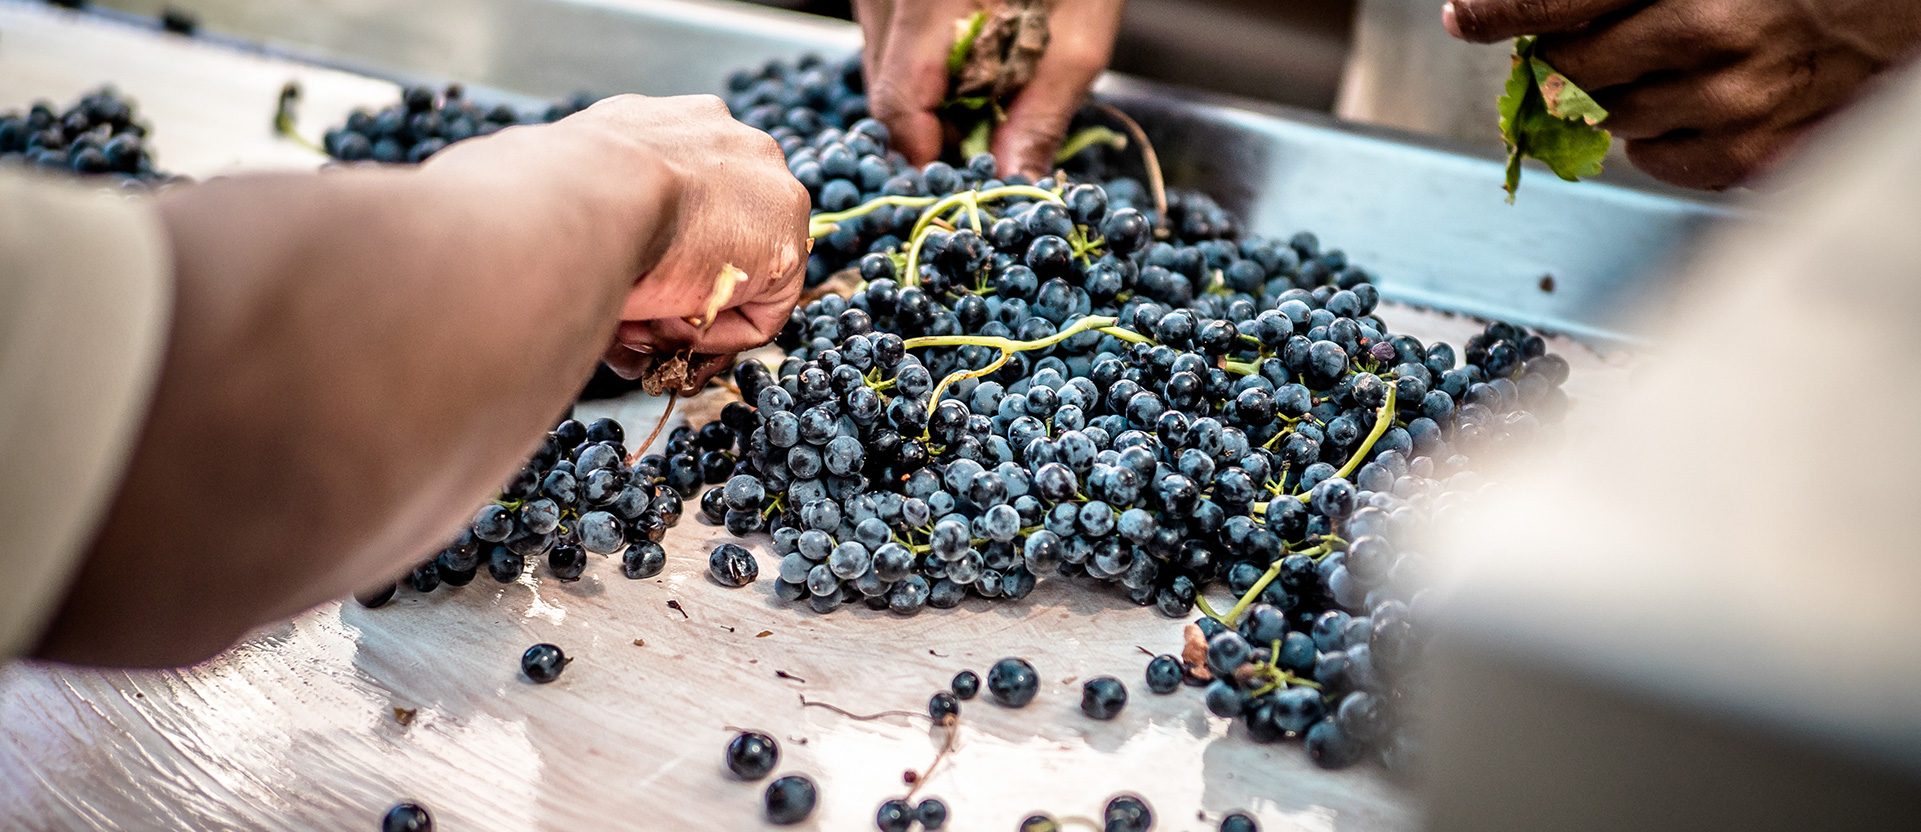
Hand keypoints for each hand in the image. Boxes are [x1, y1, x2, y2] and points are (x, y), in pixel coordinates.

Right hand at [437, 94, 807, 380]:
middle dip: (672, 288)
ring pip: (738, 271)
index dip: (648, 258)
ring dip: (688, 313)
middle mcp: (723, 138)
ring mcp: (764, 181)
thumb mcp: (553, 193)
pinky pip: (763, 308)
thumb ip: (573, 215)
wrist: (584, 193)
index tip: (618, 292)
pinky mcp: (787, 238)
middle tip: (629, 321)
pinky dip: (718, 334)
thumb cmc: (544, 195)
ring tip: (640, 329)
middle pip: (712, 234)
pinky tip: (672, 331)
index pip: (677, 199)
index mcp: (663, 124)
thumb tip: (535, 249)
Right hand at [855, 0, 1125, 177]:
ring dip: (929, 96)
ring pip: (882, 66)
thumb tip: (1010, 181)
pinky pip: (888, 37)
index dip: (930, 156)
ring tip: (989, 85)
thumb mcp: (1080, 32)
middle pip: (885, 92)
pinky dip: (925, 61)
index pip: (900, 104)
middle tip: (990, 141)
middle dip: (935, 130)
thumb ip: (1042, 112)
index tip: (970, 182)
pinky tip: (969, 50)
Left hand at [1443, 0, 1920, 189]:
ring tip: (1667, 69)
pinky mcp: (1752, 158)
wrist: (1901, 19)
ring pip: (1610, 120)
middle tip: (1567, 54)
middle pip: (1572, 71)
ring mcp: (1734, 102)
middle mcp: (1711, 33)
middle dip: (1558, 64)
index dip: (1504, 9)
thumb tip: (1537, 11)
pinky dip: (1658, 139)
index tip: (1464, 16)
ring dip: (1615, 99)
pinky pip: (1656, 162)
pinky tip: (1697, 107)